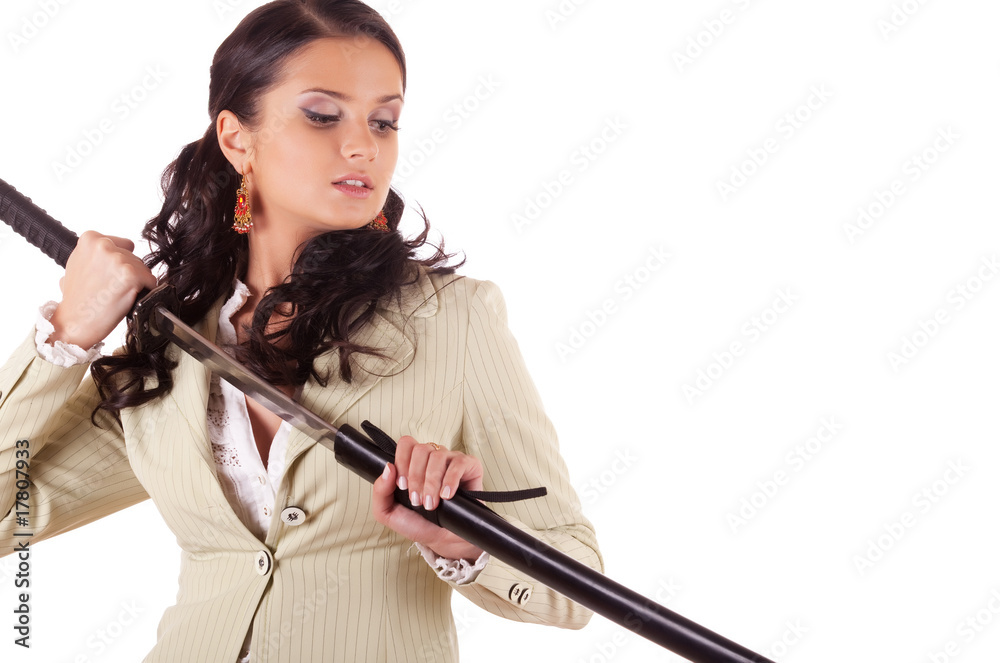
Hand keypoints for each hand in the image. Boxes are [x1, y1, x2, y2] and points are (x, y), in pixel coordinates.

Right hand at [48, 231, 157, 348]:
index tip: (112, 276)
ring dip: (137, 283)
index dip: (122, 263)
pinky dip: (146, 290)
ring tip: (117, 294)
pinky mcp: (131, 274)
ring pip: (144, 269)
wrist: (74, 322)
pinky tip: (129, 298)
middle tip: (113, 289)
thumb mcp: (77, 265)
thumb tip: (110, 252)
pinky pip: (151, 280)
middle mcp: (104, 245)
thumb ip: (94, 255)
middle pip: (135, 257)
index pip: (125, 245)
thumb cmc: (77, 298)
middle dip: (129, 273)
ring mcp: (118, 259)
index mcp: (90, 239)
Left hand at [371, 436, 484, 561]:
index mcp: (414, 462)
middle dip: (416, 478)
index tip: (402, 486)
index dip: (402, 462)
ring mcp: (452, 460)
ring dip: (431, 483)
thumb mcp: (389, 513)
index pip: (406, 444)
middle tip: (417, 501)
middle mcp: (433, 457)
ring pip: (438, 456)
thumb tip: (388, 467)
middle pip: (421, 449)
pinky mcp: (470, 467)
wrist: (444, 540)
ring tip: (432, 504)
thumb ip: (380, 491)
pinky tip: (447, 495)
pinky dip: (451, 480)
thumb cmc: (418, 523)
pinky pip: (460, 463)